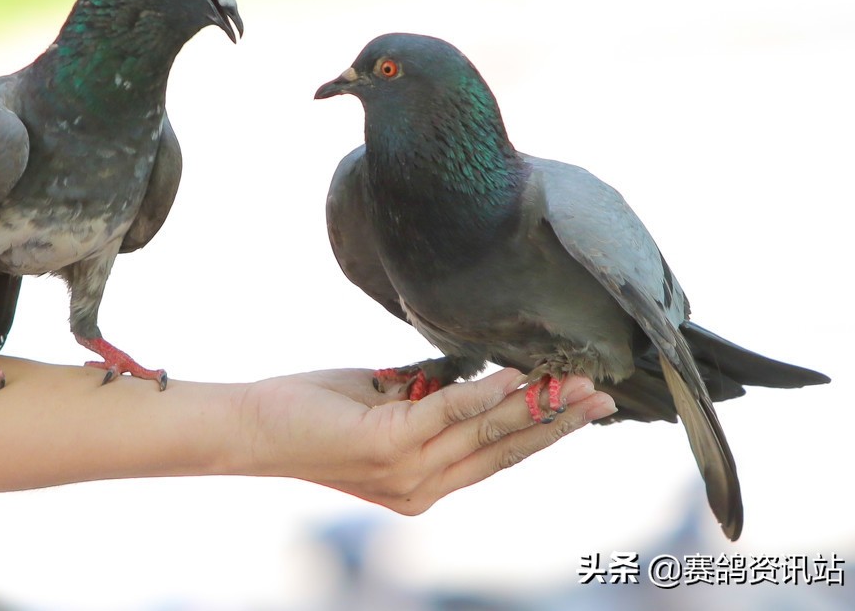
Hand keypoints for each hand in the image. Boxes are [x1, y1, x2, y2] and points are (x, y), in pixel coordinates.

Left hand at [236, 366, 614, 513]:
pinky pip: (446, 413)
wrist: (252, 428)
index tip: (583, 407)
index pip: (497, 458)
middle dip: (558, 423)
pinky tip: (515, 375)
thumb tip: (470, 368)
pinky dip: (484, 393)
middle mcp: (421, 488)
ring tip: (573, 381)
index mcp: (423, 483)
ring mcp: (405, 472)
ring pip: (485, 434)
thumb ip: (426, 394)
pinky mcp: (386, 447)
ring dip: (535, 406)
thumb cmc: (312, 412)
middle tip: (602, 396)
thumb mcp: (381, 403)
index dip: (543, 432)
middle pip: (505, 452)